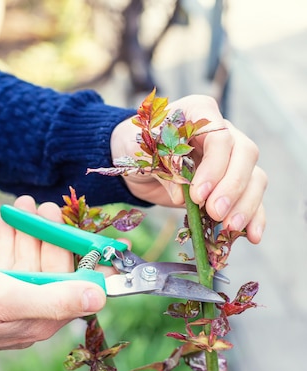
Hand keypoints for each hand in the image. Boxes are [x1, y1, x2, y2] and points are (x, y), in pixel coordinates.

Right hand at [0, 196, 105, 358]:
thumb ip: (55, 298)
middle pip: (55, 266)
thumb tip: (100, 297)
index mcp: (45, 317)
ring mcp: (15, 297)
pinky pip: (9, 258)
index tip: (113, 240)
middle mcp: (35, 308)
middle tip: (49, 206)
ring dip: (30, 230)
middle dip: (53, 235)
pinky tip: (8, 216)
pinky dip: (10, 237)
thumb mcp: (11, 299)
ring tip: (28, 203)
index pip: (81, 287)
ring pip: (31, 258)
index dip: (96, 262)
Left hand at [111, 95, 266, 243]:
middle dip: (233, 188)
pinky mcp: (232, 185)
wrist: (136, 162)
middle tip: (215, 213)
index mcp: (200, 113)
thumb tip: (182, 196)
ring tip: (230, 228)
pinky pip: (251, 198)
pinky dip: (254, 217)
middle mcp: (224, 132)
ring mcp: (232, 159)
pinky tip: (252, 236)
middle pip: (245, 155)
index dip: (214, 167)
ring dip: (246, 205)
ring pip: (254, 177)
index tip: (198, 195)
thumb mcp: (139, 152)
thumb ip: (162, 168)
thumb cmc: (137, 147)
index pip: (220, 137)